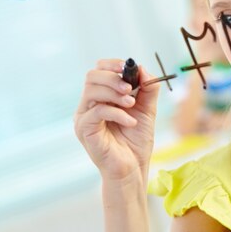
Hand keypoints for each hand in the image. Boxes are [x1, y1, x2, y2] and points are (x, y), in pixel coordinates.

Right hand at [74, 59, 159, 181]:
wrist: (133, 167)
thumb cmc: (136, 140)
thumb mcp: (147, 109)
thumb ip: (147, 88)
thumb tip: (142, 68)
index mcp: (101, 97)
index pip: (98, 70)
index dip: (112, 64)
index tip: (127, 66)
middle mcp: (89, 104)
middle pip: (92, 76)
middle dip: (113, 77)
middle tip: (130, 88)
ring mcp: (84, 116)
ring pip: (92, 90)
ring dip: (115, 93)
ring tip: (132, 104)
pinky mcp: (84, 129)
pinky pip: (97, 111)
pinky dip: (117, 113)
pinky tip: (130, 122)